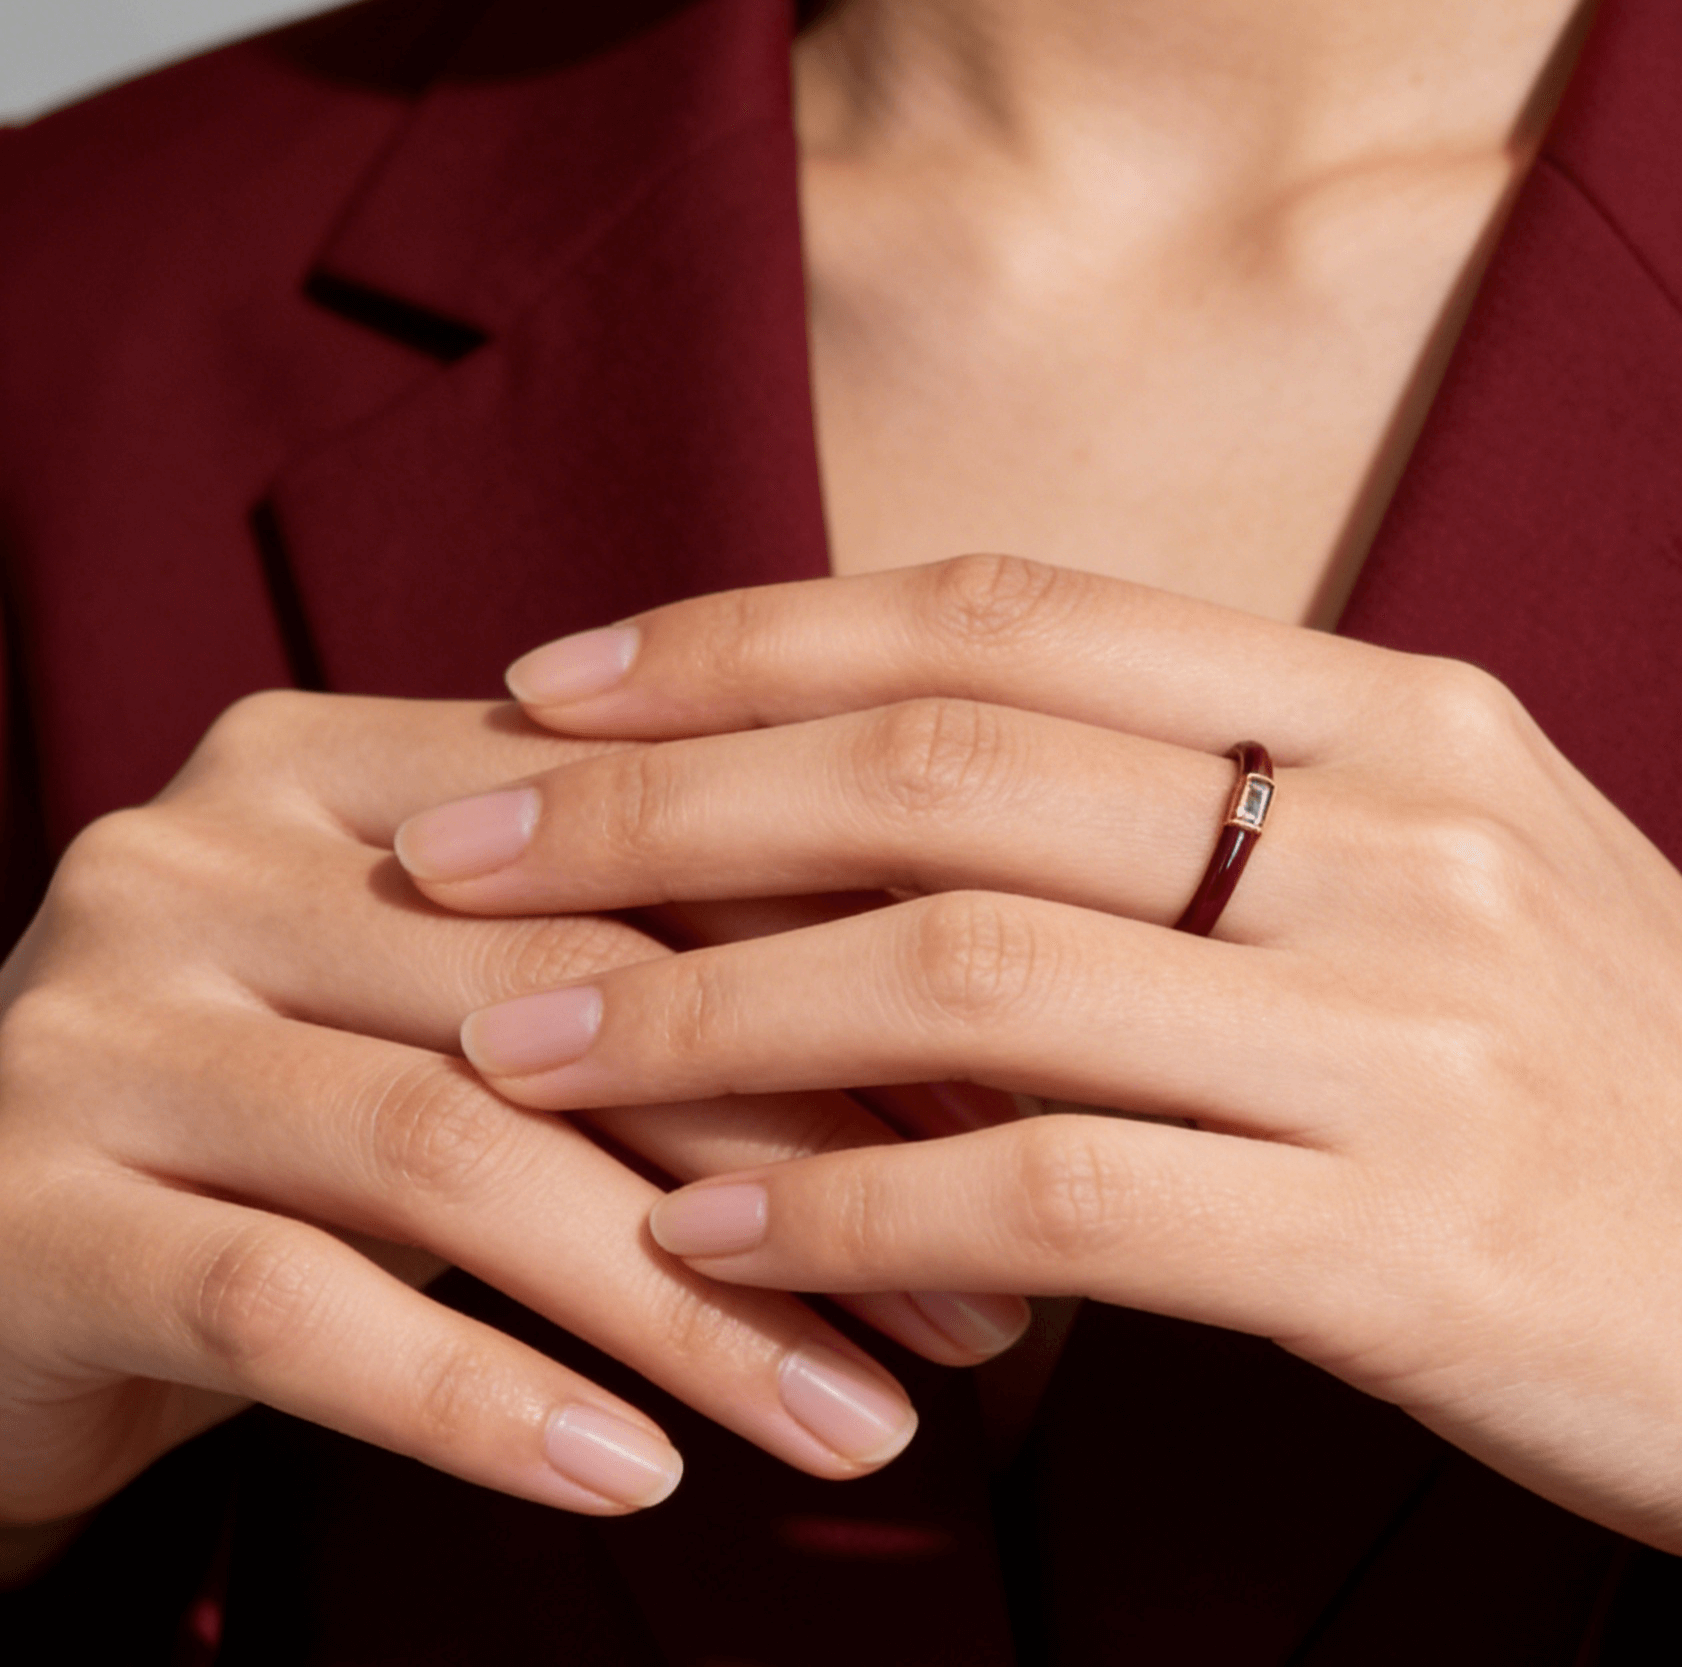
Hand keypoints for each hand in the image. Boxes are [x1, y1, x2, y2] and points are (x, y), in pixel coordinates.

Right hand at [0, 688, 1028, 1536]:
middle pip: (575, 992)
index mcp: (343, 762)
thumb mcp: (461, 1013)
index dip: (851, 976)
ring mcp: (96, 1014)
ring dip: (684, 1313)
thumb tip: (962, 1068)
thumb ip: (646, 977)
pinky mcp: (15, 1203)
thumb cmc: (295, 1118)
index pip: (647, 841)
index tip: (1019, 1118)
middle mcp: (204, 849)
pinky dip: (481, 1397)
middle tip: (971, 1311)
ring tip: (858, 1422)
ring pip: (454, 1153)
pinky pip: (288, 1307)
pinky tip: (636, 1482)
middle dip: (804, 1160)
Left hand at [398, 557, 1681, 1587]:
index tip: (558, 685)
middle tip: (457, 847)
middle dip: (659, 808)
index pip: (1000, 614)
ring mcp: (1403, 1030)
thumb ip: (1187, 822)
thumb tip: (884, 818)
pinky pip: (1052, 1203)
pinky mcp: (1400, 1240)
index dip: (750, 637)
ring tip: (521, 1045)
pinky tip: (705, 1239)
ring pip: (966, 973)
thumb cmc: (1587, 1077)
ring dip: (704, 1012)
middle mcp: (1391, 831)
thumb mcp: (1417, 883)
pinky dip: (848, 1215)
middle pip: (941, 764)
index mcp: (1387, 710)